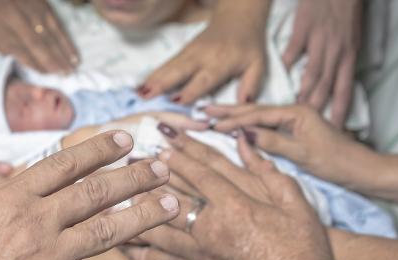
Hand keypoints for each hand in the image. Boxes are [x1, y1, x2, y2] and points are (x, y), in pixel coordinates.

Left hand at [0, 0, 78, 72]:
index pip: (18, 50)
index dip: (33, 65)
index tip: (45, 78)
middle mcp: (16, 20)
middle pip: (37, 45)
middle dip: (52, 63)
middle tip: (65, 78)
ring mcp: (32, 11)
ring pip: (50, 36)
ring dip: (62, 55)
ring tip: (72, 71)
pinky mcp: (43, 5)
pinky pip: (58, 26)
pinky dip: (67, 42)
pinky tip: (74, 55)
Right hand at [0, 131, 178, 259]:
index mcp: (10, 199)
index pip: (64, 165)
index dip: (99, 150)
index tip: (126, 139)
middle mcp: (35, 222)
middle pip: (96, 192)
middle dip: (134, 177)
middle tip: (163, 167)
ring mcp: (46, 258)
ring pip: (107, 231)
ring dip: (145, 216)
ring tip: (175, 205)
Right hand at [138, 0, 268, 103]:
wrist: (238, 17)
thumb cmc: (249, 45)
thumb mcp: (258, 64)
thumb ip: (251, 84)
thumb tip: (244, 105)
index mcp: (222, 62)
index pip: (205, 78)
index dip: (192, 89)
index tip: (178, 101)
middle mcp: (202, 56)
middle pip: (180, 71)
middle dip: (163, 83)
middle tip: (147, 96)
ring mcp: (190, 52)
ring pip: (170, 67)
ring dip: (153, 79)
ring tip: (139, 92)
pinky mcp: (184, 51)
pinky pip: (168, 64)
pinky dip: (154, 74)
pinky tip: (142, 85)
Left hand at [143, 126, 339, 259]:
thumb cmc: (304, 250)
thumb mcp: (295, 202)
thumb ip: (268, 171)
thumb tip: (246, 142)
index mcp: (236, 206)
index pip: (201, 173)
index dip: (181, 156)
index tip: (163, 145)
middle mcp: (212, 229)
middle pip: (172, 198)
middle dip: (149, 180)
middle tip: (129, 167)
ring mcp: (202, 256)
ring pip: (160, 230)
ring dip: (139, 213)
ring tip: (122, 201)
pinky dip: (147, 251)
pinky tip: (131, 245)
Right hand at [207, 104, 376, 186]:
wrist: (360, 169)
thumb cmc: (335, 162)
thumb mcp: (301, 153)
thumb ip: (272, 141)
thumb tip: (244, 132)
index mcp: (297, 112)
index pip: (258, 114)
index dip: (233, 119)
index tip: (211, 123)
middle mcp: (295, 111)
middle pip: (256, 110)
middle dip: (229, 111)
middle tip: (203, 110)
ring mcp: (295, 120)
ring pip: (259, 117)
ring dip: (236, 116)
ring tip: (213, 115)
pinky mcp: (296, 130)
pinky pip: (266, 125)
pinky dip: (249, 125)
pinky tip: (237, 127)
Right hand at [282, 0, 361, 126]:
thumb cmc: (347, 8)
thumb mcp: (353, 36)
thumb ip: (343, 59)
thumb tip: (334, 79)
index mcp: (349, 54)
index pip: (345, 90)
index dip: (340, 111)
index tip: (336, 130)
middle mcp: (336, 52)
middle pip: (327, 87)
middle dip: (319, 111)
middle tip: (310, 131)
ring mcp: (319, 41)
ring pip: (312, 74)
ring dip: (302, 94)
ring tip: (294, 112)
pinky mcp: (304, 29)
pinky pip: (294, 51)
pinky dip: (287, 64)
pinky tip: (280, 77)